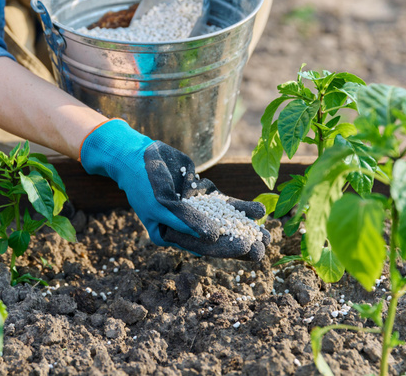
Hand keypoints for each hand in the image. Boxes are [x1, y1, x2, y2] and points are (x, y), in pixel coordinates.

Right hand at [80, 119, 270, 260]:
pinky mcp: (202, 194)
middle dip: (241, 240)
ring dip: (245, 226)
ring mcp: (196, 210)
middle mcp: (186, 226)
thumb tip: (212, 238)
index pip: (203, 246)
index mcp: (173, 235)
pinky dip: (241, 207)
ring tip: (269, 233)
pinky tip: (259, 210)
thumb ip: (185, 221)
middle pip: (218, 237)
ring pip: (225, 221)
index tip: (248, 248)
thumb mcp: (160, 204)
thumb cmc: (142, 182)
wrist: (136, 156)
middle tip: (265, 245)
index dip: (226, 248)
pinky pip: (225, 203)